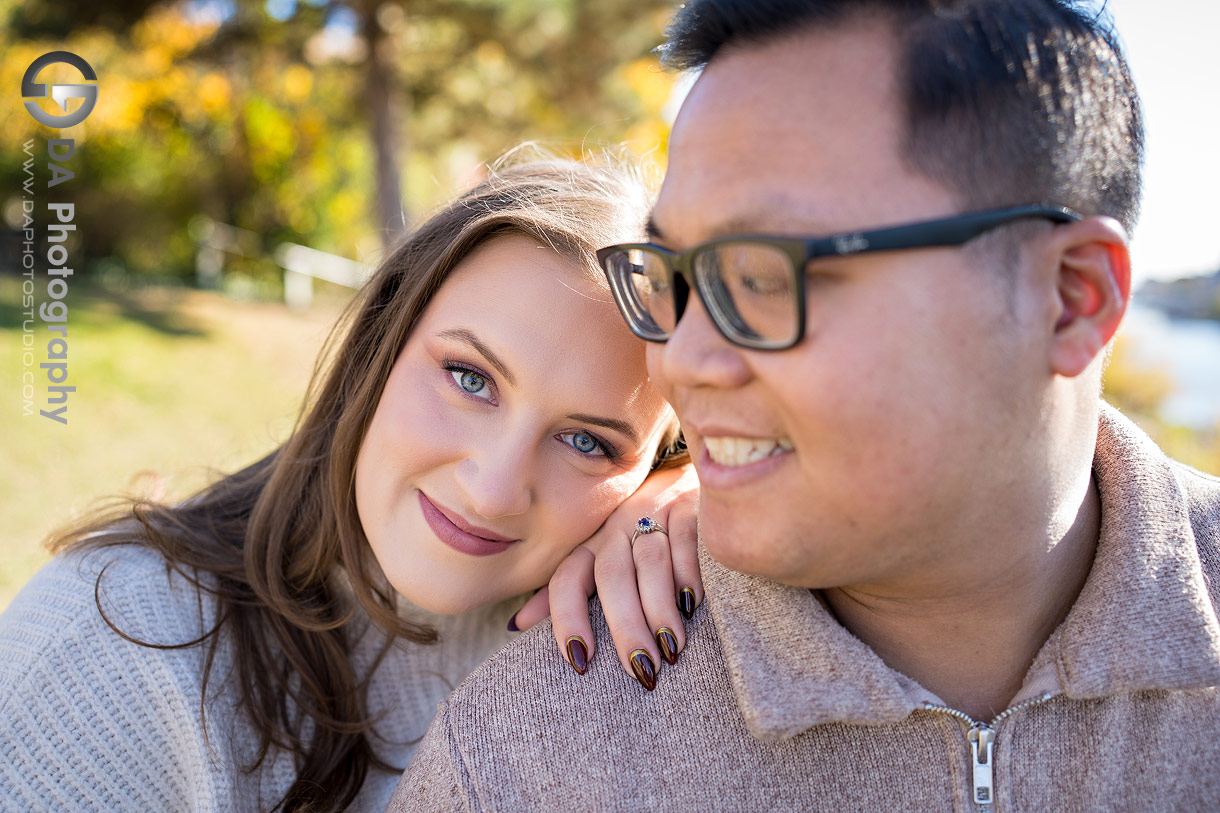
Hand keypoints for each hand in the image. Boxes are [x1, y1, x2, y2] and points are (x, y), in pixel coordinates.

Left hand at [511, 464, 701, 689]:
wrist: (683, 480)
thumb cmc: (637, 536)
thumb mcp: (599, 560)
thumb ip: (564, 593)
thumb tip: (516, 626)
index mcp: (590, 545)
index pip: (567, 579)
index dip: (567, 619)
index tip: (579, 662)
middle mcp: (616, 529)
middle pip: (611, 575)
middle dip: (624, 624)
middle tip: (640, 668)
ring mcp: (653, 514)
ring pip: (650, 560)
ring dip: (659, 608)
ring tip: (670, 649)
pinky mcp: (688, 506)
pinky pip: (686, 538)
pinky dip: (688, 572)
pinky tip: (692, 604)